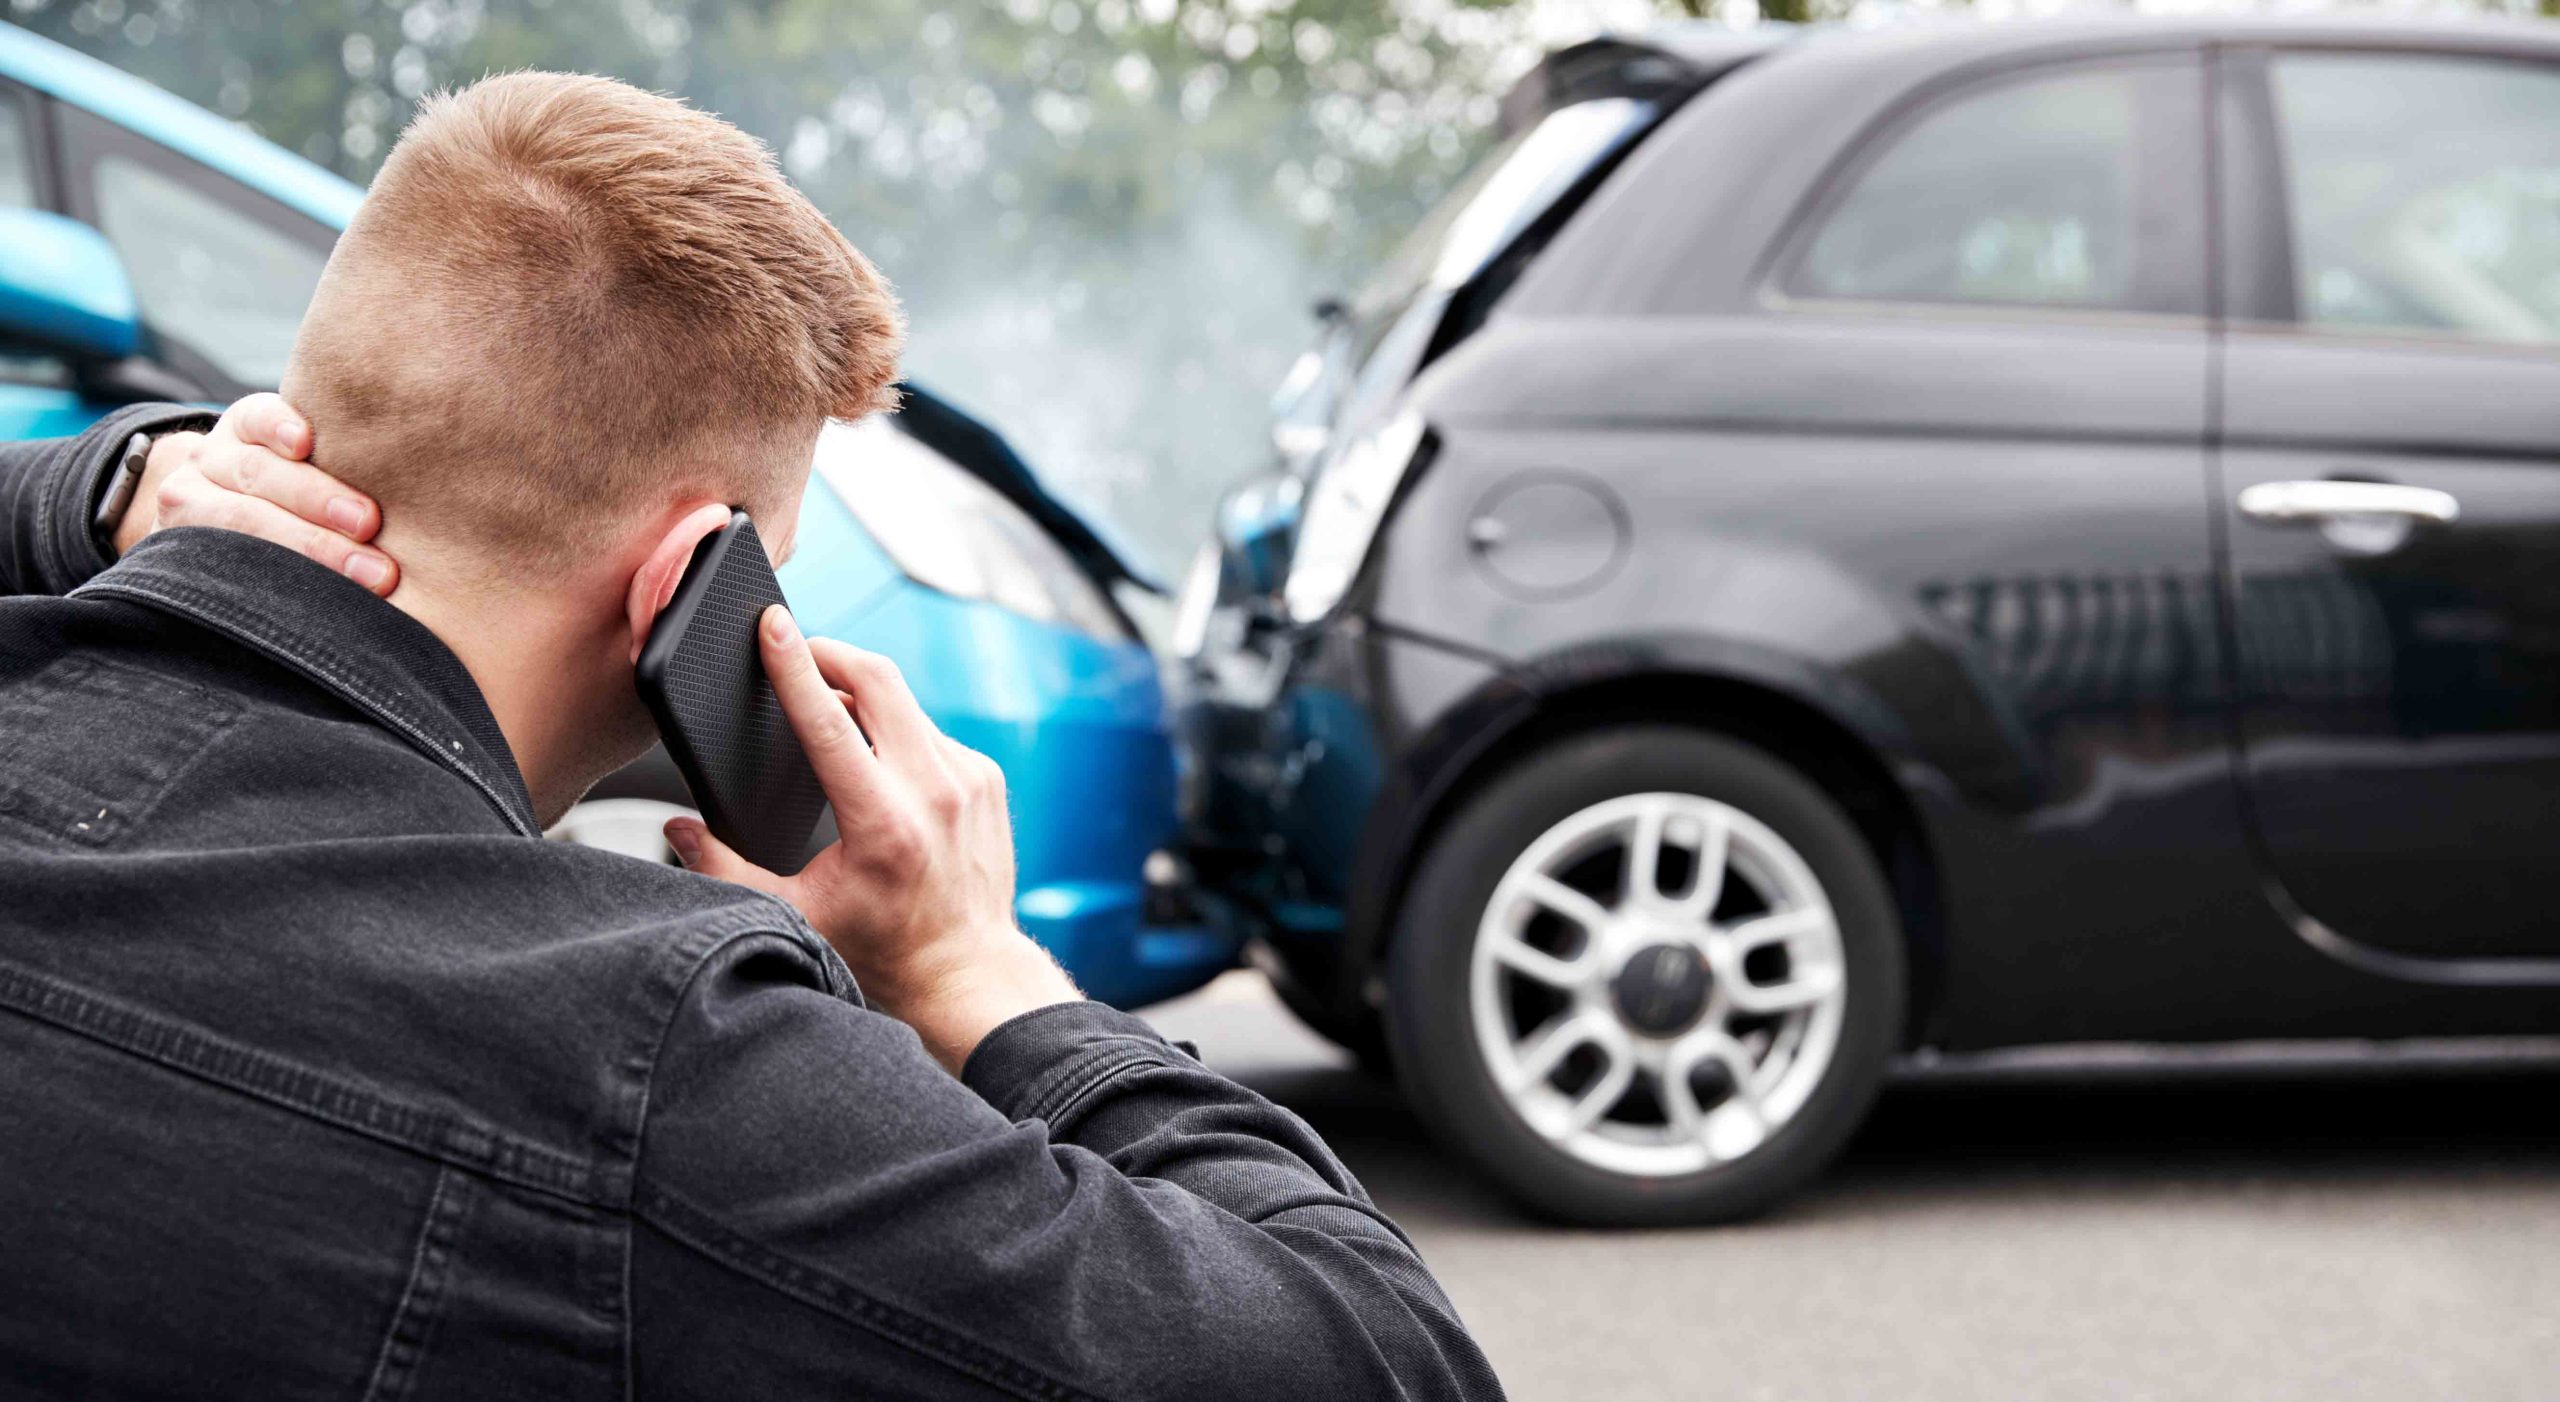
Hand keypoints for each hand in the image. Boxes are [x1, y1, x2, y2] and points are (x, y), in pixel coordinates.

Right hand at [120, 393, 398, 595]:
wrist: (220, 516)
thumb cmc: (299, 487)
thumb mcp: (308, 459)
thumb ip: (347, 456)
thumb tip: (436, 457)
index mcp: (247, 426)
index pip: (259, 418)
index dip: (280, 427)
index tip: (306, 442)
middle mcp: (214, 461)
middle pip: (259, 475)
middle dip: (316, 500)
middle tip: (371, 525)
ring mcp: (193, 506)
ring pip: (242, 521)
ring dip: (309, 547)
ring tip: (374, 575)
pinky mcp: (185, 550)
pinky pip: (223, 566)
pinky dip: (266, 578)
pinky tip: (303, 596)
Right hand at [664, 605, 1078, 1071]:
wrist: (966, 970)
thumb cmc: (881, 948)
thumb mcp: (793, 914)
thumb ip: (725, 868)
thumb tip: (677, 827)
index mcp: (882, 822)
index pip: (829, 721)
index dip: (795, 666)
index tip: (773, 623)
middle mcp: (933, 791)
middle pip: (879, 681)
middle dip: (831, 653)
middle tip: (795, 647)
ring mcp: (968, 780)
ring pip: (906, 701)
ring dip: (862, 692)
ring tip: (825, 703)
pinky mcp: (986, 778)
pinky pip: (930, 729)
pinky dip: (896, 727)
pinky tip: (874, 749)